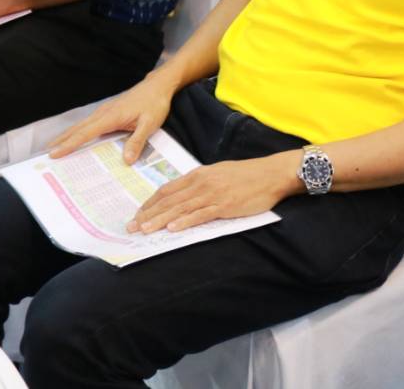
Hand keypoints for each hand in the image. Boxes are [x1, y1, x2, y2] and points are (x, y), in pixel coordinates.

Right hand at [48, 73, 174, 161]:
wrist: (158, 85)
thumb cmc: (155, 103)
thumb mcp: (150, 124)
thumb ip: (137, 141)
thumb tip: (127, 161)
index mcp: (111, 116)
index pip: (85, 133)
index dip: (69, 144)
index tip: (54, 153)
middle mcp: (104, 113)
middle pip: (78, 128)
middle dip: (61, 141)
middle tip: (45, 154)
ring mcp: (105, 111)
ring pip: (81, 125)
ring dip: (67, 135)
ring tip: (53, 146)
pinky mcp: (108, 111)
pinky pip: (89, 123)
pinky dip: (78, 131)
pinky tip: (76, 138)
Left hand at [128, 152, 298, 234]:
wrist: (272, 174)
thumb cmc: (248, 175)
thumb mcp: (219, 173)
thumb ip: (201, 183)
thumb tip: (185, 195)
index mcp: (199, 174)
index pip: (168, 189)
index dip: (150, 203)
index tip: (138, 214)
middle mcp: (202, 182)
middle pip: (169, 200)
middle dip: (148, 214)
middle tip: (132, 227)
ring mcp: (213, 194)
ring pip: (180, 208)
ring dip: (159, 220)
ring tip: (144, 230)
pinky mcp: (224, 205)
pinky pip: (200, 214)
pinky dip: (184, 221)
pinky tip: (172, 228)